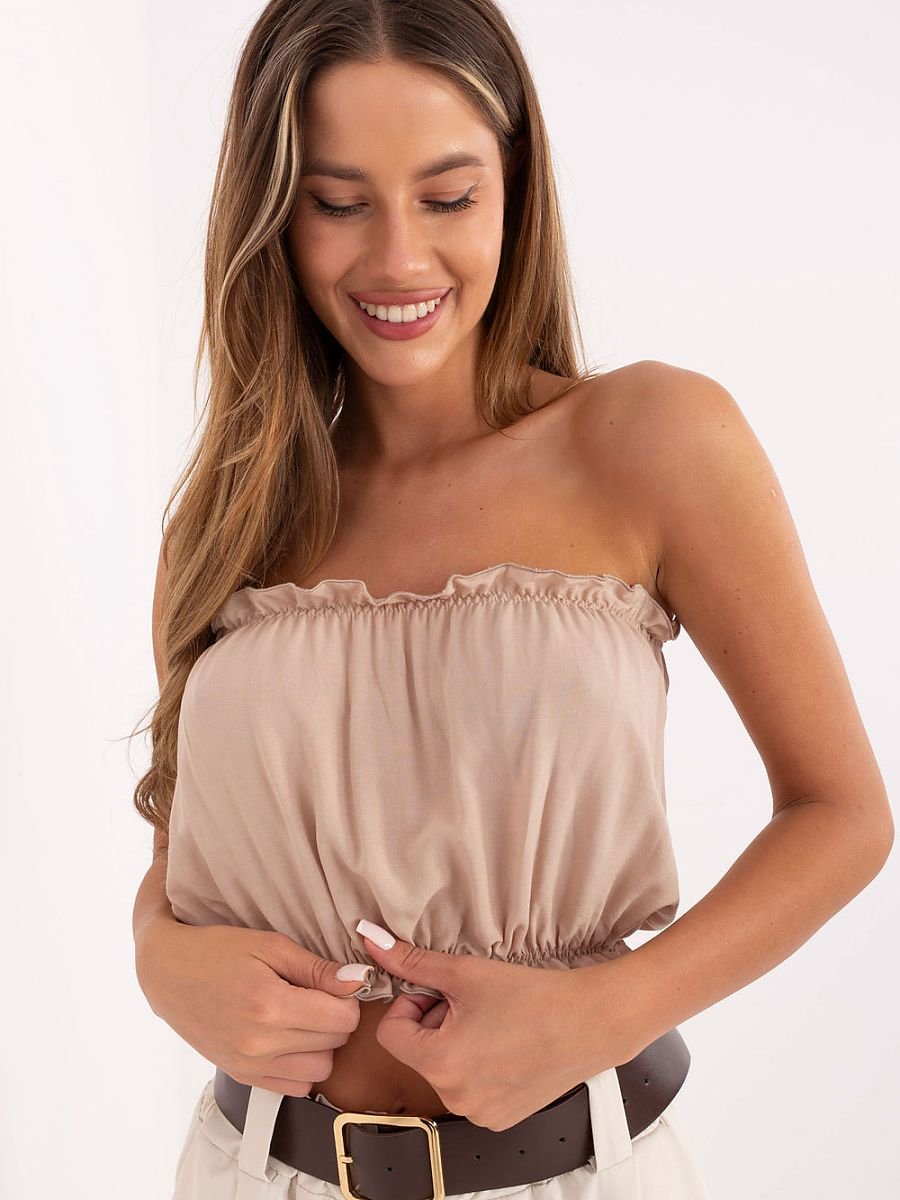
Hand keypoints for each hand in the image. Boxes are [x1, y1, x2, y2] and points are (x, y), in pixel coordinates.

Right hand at [136, 920, 372, 1095]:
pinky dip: (302, 1065)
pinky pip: (295, 1087)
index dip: (348, 997)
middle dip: (336, 1017)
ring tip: (304, 1016)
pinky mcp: (242, 1076)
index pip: (342, 1017)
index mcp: (270, 1005)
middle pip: (335, 1043)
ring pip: (320, 1069)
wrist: (167, 974)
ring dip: (322, 1044)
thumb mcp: (270, 945)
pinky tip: (290, 1038)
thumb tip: (359, 980)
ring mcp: (249, 1065)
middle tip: (318, 994)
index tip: (335, 983)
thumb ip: (317, 968)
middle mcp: (260, 1043)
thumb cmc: (218, 950)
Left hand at [358, 922, 640, 1130]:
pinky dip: (480, 1064)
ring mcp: (479, 1113)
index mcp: (440, 1063)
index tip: (442, 993)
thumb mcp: (465, 972)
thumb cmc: (534, 996)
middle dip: (437, 1022)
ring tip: (496, 1022)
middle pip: (418, 1051)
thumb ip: (411, 961)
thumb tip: (370, 939)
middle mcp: (455, 1098)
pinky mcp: (501, 1118)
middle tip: (475, 1003)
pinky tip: (509, 1044)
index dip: (411, 1004)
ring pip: (444, 1068)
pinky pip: (470, 1088)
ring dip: (458, 1042)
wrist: (591, 1021)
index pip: (391, 1032)